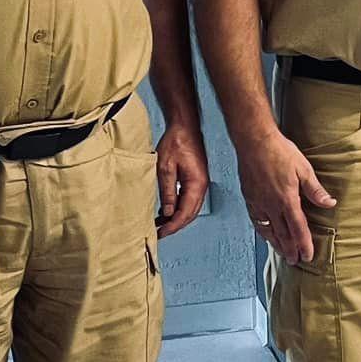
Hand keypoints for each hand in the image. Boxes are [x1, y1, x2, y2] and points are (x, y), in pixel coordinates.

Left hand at [153, 120, 209, 237]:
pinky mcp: (196, 180)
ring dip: (177, 218)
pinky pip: (189, 200)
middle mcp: (201, 186)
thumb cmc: (176, 142)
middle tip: (159, 234)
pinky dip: (179, 209)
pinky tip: (167, 212)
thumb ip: (167, 191)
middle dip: (175, 226)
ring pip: (190, 209)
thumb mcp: (165, 168)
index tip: (161, 234)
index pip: (185, 213)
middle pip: (190, 214)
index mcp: (196, 184)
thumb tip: (167, 212)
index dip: (173, 226)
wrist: (185, 127)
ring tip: (160, 225)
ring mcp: (200, 184)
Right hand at [237, 128, 335, 262]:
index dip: (304, 244)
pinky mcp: (249, 198)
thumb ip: (315, 190)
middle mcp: (271, 205)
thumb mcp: (304, 169)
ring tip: (283, 254)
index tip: (308, 256)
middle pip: (283, 234)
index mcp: (287, 200)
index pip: (298, 229)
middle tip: (296, 261)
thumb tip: (329, 203)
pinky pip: (256, 220)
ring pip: (268, 230)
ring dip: (277, 244)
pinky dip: (263, 231)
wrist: (254, 141)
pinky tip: (266, 234)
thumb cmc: (280, 152)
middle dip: (290, 249)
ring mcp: (258, 202)